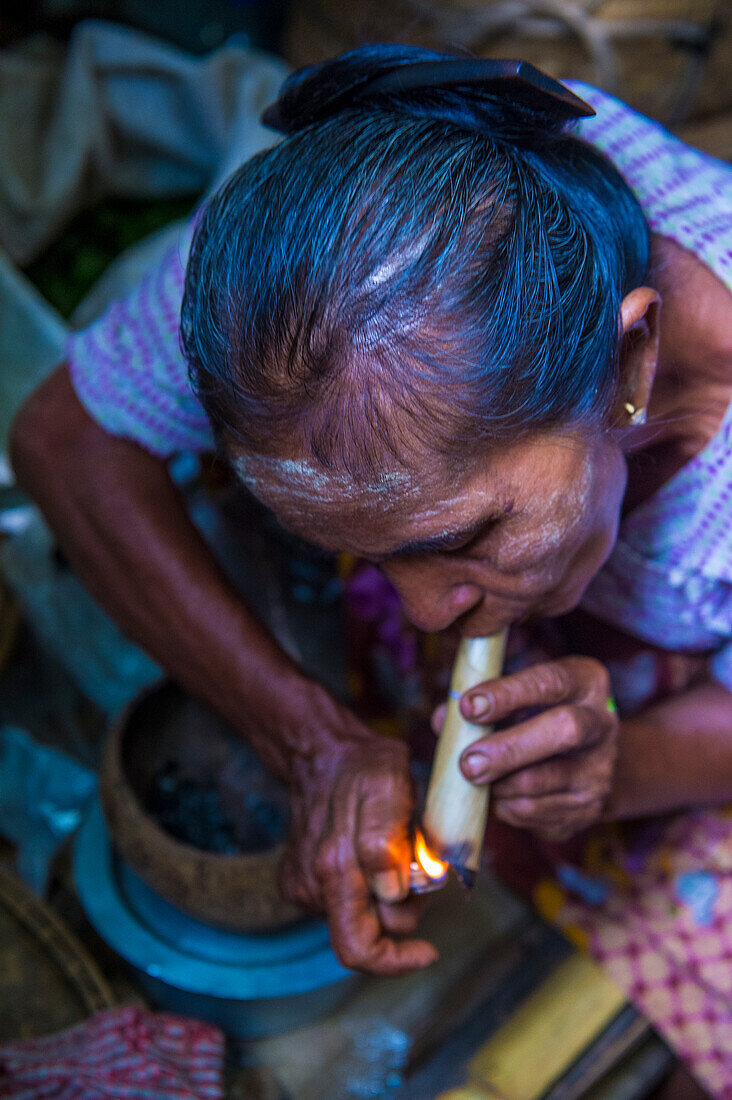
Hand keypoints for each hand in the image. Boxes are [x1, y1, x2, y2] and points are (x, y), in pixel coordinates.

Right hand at [278, 722, 437, 974]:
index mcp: (334, 868)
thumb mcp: (390, 787)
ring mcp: (301, 884)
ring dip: (384, 899)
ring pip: (357, 918)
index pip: (360, 949)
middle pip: (366, 935)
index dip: (397, 960)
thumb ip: (386, 843)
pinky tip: (370, 857)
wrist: (322, 753)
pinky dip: (364, 890)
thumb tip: (389, 894)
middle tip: (419, 871)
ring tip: (396, 854)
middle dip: (401, 915)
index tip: (428, 950)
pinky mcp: (297, 881)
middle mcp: (312, 884)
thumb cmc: (365, 768)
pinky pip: (341, 903)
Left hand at [453, 657, 617, 841]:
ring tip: (475, 778)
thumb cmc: (536, 716)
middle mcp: (602, 724)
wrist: (584, 761)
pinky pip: (534, 814)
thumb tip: (442, 720)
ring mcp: (600, 771)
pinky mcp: (588, 810)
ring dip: (497, 784)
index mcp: (585, 682)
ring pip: (541, 782)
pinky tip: (497, 794)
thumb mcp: (516, 697)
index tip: (468, 707)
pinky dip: (504, 806)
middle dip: (509, 749)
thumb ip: (480, 702)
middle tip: (467, 763)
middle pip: (563, 731)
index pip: (549, 682)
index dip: (507, 694)